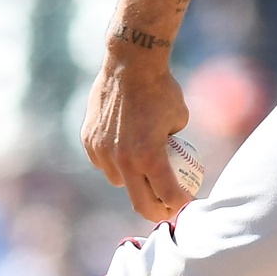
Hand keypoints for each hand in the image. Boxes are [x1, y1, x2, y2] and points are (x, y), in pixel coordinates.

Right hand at [81, 39, 193, 222]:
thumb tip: (174, 158)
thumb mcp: (179, 119)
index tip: (187, 205)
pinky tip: (124, 152)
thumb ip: (173, 143)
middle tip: (167, 208)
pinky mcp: (89, 140)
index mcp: (149, 156)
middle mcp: (123, 159)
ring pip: (118, 181)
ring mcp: (102, 151)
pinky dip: (114, 163)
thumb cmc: (161, 89)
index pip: (168, 195)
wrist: (130, 63)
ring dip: (132, 183)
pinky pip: (102, 162)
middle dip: (156, 211)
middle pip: (140, 202)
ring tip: (144, 175)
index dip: (180, 205)